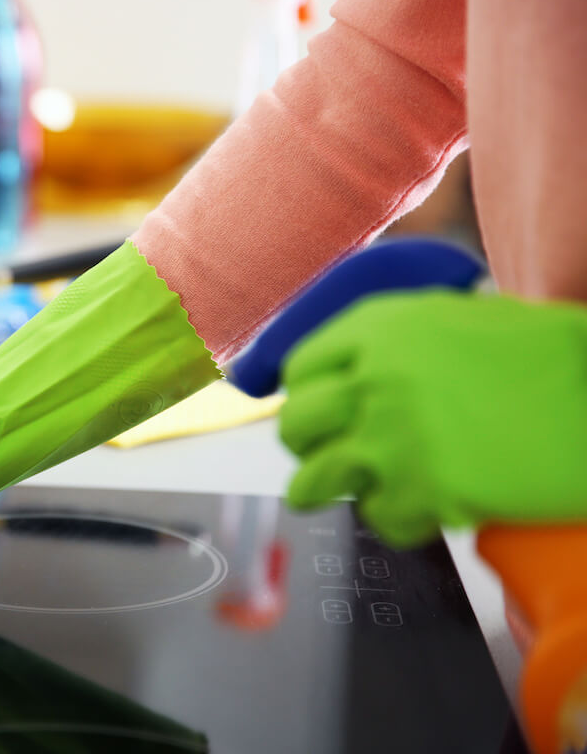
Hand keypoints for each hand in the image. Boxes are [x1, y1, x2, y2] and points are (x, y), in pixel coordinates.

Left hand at [279, 291, 586, 546]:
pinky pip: (378, 518)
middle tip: (338, 453)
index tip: (321, 413)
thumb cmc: (545, 357)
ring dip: (341, 487)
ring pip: (315, 480)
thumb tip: (344, 380)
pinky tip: (429, 505)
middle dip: (312, 445)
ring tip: (371, 486)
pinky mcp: (423, 491)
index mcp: (379, 330)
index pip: (301, 370)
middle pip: (296, 427)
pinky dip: (400, 519)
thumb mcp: (453, 321)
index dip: (308, 396)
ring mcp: (392, 439)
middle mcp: (374, 380)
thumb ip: (389, 348)